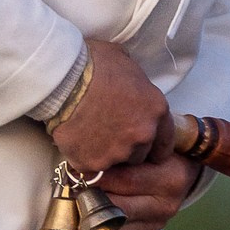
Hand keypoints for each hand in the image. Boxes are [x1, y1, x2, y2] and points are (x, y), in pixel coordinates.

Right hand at [43, 31, 171, 182]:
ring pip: (117, 163)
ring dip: (107, 154)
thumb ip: (136, 83)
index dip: (153, 143)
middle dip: (129, 148)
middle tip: (110, 133)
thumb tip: (133, 85)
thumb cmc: (94, 63)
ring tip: (91, 136)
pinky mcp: (93, 162)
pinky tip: (77, 141)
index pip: (165, 143)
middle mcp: (143, 135)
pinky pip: (92, 166)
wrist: (63, 79)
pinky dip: (85, 157)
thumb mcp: (126, 63)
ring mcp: (119, 152)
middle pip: (141, 155)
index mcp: (157, 110)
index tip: (142, 142)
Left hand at [73, 140, 207, 229]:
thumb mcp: (150, 146)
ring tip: (62, 222)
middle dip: (86, 204)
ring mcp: (154, 226)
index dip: (95, 177)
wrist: (184, 170)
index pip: (124, 180)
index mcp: (168, 179)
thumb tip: (85, 161)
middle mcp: (163, 206)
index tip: (73, 173)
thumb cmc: (161, 154)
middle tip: (64, 196)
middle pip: (116, 210)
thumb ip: (124, 152)